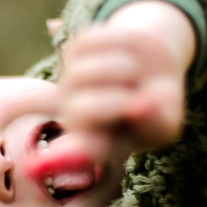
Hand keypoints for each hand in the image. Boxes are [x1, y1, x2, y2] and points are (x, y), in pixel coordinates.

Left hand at [59, 0, 195, 159]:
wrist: (156, 70)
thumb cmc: (158, 107)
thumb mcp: (166, 122)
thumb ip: (155, 121)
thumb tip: (140, 106)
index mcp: (96, 143)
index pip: (80, 152)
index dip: (66, 157)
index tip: (41, 165)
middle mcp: (75, 116)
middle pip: (82, 110)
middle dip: (116, 101)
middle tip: (140, 98)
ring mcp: (71, 82)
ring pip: (84, 72)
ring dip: (123, 68)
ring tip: (135, 74)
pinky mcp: (76, 50)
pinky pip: (91, 41)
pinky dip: (118, 42)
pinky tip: (127, 52)